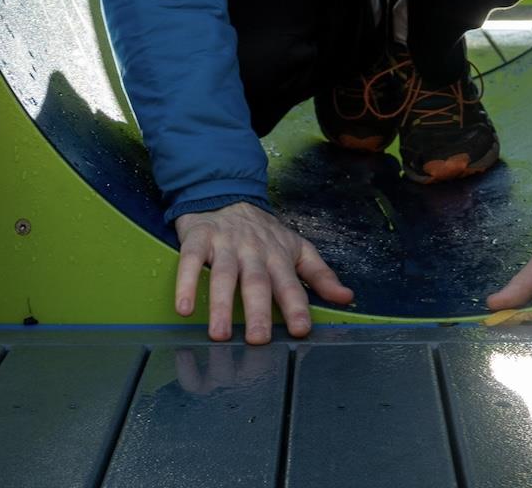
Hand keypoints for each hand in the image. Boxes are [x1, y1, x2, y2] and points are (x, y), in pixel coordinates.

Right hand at [173, 201, 352, 344]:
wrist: (226, 193)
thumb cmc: (263, 232)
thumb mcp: (297, 248)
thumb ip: (320, 275)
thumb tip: (347, 297)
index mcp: (279, 256)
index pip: (291, 284)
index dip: (297, 307)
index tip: (300, 330)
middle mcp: (253, 251)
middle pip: (257, 282)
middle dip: (258, 310)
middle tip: (257, 339)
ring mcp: (225, 245)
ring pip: (224, 275)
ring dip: (222, 304)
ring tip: (220, 333)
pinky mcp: (198, 238)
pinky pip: (190, 261)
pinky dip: (186, 283)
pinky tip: (184, 308)